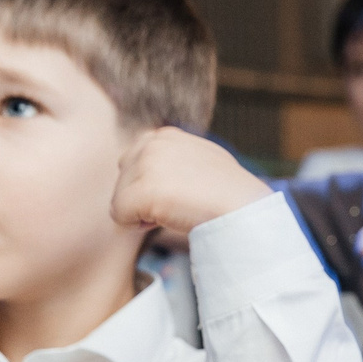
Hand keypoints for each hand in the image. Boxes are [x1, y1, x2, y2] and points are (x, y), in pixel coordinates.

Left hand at [109, 127, 268, 236]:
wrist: (244, 209)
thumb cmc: (229, 193)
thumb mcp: (202, 159)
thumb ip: (175, 157)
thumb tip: (154, 173)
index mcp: (164, 136)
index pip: (131, 163)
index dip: (150, 186)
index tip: (178, 194)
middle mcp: (152, 145)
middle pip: (122, 181)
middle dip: (141, 199)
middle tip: (176, 205)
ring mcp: (146, 166)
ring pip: (118, 199)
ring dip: (141, 213)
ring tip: (175, 211)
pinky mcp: (142, 191)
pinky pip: (118, 215)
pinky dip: (137, 225)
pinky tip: (164, 221)